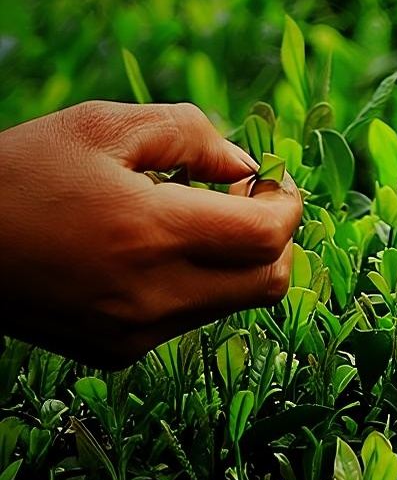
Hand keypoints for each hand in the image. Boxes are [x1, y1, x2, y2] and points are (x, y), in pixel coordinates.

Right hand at [0, 101, 302, 368]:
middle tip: (246, 204)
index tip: (274, 183)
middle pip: (268, 282)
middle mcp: (152, 295)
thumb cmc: (21, 173)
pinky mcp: (117, 352)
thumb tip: (246, 168)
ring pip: (231, 304)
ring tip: (192, 222)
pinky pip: (187, 321)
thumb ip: (190, 136)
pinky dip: (193, 287)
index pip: (268, 237)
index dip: (287, 206)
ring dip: (234, 264)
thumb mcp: (103, 127)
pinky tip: (152, 255)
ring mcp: (136, 332)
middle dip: (275, 240)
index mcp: (152, 233)